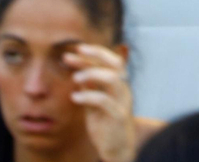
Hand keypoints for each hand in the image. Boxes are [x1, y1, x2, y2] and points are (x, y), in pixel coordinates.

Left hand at [65, 44, 138, 161]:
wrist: (117, 149)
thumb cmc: (106, 124)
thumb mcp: (94, 103)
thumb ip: (89, 88)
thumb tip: (79, 71)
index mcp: (119, 85)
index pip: (110, 61)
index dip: (94, 53)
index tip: (76, 49)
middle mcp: (124, 89)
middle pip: (115, 63)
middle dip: (96, 54)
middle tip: (77, 52)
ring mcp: (123, 102)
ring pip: (113, 78)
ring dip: (92, 74)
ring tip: (75, 77)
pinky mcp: (118, 116)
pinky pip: (105, 101)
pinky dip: (88, 95)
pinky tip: (75, 97)